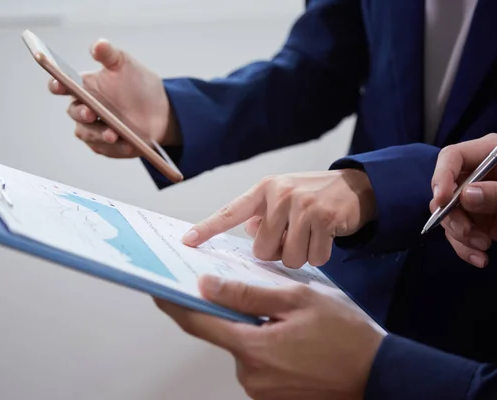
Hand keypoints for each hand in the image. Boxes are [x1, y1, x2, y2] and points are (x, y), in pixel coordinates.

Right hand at [49, 39, 180, 156]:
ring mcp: (94, 130)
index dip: (57, 85)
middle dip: (81, 113)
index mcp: (84, 87)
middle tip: (91, 113)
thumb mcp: (126, 65)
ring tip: (114, 134)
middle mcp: (85, 110)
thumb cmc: (138, 84)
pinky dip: (117, 148)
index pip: (62, 86)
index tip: (59, 84)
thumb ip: (109, 55)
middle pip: (74, 113)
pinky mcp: (106, 147)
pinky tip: (128, 145)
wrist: (160, 110)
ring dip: (99, 135)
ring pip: (87, 134)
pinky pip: (107, 149)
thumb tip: (98, 44)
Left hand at [155, 277, 384, 399]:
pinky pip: (257, 364)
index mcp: (253, 347)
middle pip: (224, 335)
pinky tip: (291, 340)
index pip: (199, 324)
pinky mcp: (272, 397)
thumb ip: (248, 294)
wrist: (380, 376)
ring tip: (287, 321)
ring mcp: (260, 391)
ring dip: (254, 331)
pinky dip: (265, 347)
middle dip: (232, 314)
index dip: (175, 305)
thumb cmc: (345, 336)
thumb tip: (208, 286)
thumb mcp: (298, 300)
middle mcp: (250, 375)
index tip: (158, 290)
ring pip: (243, 348)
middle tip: (257, 297)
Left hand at [182, 170, 375, 266]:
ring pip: (288, 257)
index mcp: (263, 190)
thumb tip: (250, 233)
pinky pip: (314, 257)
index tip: (187, 241)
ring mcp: (302, 205)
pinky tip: (325, 238)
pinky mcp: (325, 218)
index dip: (207, 228)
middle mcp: (280, 194)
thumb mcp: (283, 198)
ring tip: (310, 236)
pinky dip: (320, 255)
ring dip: (299, 255)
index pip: (230, 212)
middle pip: (262, 250)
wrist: (357, 187)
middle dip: (276, 252)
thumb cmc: (313, 197)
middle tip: (292, 237)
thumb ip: (262, 215)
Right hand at [431, 133, 496, 267]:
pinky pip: (462, 234)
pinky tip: (480, 258)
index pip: (453, 157)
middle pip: (447, 191)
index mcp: (491, 155)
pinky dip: (466, 247)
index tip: (442, 202)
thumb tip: (466, 196)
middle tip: (468, 234)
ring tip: (482, 248)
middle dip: (453, 216)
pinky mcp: (483, 222)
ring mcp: (480, 200)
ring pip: (451, 216)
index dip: (442, 177)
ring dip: (460, 236)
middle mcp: (480, 176)